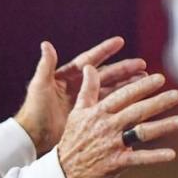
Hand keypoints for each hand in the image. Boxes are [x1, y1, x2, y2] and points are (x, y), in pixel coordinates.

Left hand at [15, 37, 147, 151]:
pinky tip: (136, 101)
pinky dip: (122, 103)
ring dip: (127, 85)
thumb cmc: (33, 110)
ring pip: (111, 89)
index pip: (90, 60)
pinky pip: (108, 106)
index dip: (105, 51)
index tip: (120, 41)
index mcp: (68, 76)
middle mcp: (79, 86)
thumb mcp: (39, 86)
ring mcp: (85, 101)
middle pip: (106, 74)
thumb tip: (46, 43)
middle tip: (142, 65)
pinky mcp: (88, 115)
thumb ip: (45, 65)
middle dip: (124, 69)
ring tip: (144, 80)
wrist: (33, 136)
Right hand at [56, 66, 177, 177]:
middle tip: (177, 95)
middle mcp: (107, 126)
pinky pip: (139, 159)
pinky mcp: (116, 163)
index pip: (124, 95)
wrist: (64, 170)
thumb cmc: (73, 138)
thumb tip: (89, 67)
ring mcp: (112, 144)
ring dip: (163, 127)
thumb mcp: (78, 112)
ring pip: (141, 133)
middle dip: (158, 102)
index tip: (159, 78)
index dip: (142, 86)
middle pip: (137, 111)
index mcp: (99, 112)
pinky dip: (155, 157)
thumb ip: (88, 89)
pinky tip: (171, 154)